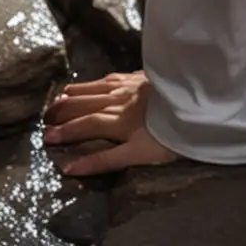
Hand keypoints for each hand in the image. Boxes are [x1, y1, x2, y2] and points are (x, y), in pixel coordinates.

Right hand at [41, 70, 180, 176]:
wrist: (200, 105)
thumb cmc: (170, 136)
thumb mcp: (136, 155)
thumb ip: (103, 161)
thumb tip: (70, 168)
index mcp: (118, 121)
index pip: (85, 126)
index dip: (65, 131)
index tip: (45, 137)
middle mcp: (121, 101)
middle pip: (87, 104)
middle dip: (65, 109)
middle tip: (46, 115)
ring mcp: (134, 86)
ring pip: (100, 88)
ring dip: (79, 92)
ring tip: (62, 95)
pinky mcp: (147, 78)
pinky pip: (117, 77)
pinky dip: (102, 81)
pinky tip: (101, 81)